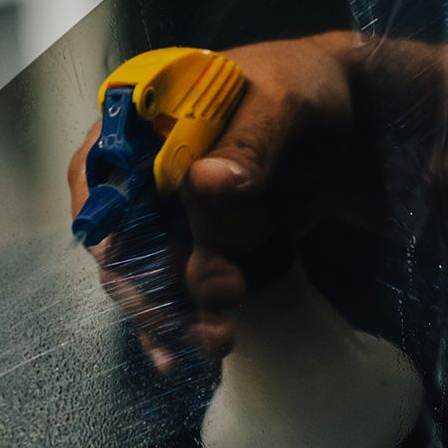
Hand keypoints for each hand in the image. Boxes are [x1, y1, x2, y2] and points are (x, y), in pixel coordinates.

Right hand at [67, 35, 363, 370]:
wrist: (349, 124)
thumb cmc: (303, 92)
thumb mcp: (282, 105)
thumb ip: (247, 142)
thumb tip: (205, 181)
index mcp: (137, 120)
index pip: (99, 180)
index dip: (113, 228)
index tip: (143, 267)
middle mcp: (136, 173)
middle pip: (117, 242)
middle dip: (150, 289)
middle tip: (195, 320)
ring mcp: (166, 218)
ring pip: (147, 279)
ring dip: (172, 317)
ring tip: (214, 343)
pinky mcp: (196, 251)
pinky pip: (178, 294)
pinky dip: (186, 324)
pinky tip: (196, 355)